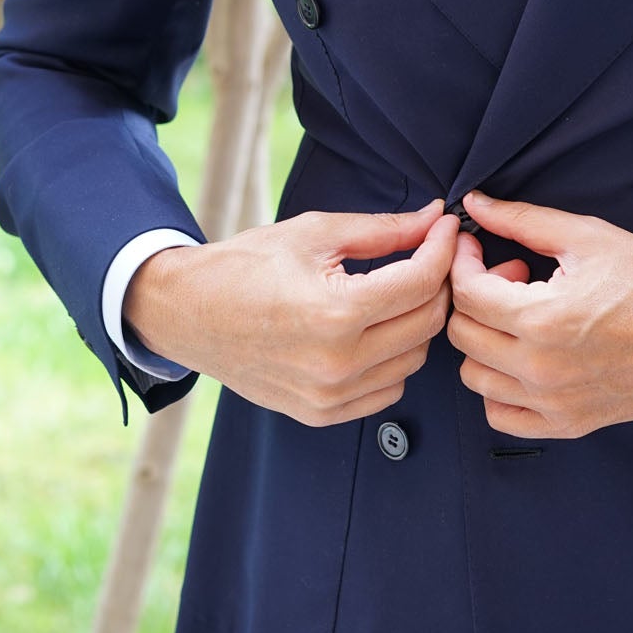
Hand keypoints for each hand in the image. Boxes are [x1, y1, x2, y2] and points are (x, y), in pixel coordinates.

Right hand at [123, 202, 457, 424]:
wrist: (185, 313)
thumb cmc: (245, 266)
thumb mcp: (314, 233)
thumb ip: (383, 230)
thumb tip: (434, 219)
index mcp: (335, 312)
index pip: (422, 281)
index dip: (443, 248)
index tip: (447, 228)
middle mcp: (337, 362)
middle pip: (427, 322)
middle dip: (438, 282)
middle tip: (431, 255)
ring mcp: (330, 395)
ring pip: (415, 359)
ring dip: (418, 322)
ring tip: (400, 292)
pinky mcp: (322, 414)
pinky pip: (389, 388)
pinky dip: (395, 359)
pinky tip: (377, 330)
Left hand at [447, 189, 632, 438]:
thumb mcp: (587, 237)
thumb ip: (522, 220)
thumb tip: (476, 204)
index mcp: (543, 319)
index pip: (465, 293)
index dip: (464, 263)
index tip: (477, 250)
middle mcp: (542, 368)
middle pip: (462, 335)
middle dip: (474, 298)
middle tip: (509, 280)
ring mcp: (554, 401)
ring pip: (475, 377)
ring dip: (485, 342)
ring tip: (520, 319)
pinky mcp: (568, 423)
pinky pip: (502, 415)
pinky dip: (501, 389)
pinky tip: (524, 360)